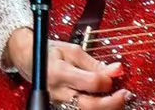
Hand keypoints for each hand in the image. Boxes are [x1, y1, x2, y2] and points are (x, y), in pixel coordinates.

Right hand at [7, 28, 131, 108]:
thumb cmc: (51, 52)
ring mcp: (59, 102)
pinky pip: (81, 109)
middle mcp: (58, 92)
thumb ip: (94, 63)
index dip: (107, 80)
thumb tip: (116, 69)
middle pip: (88, 105)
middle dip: (111, 103)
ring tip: (119, 99)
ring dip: (106, 107)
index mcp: (60, 73)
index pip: (90, 83)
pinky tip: (106, 100)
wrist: (28, 60)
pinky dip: (96, 106)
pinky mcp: (61, 106)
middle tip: (125, 95)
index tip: (116, 74)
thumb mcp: (73, 51)